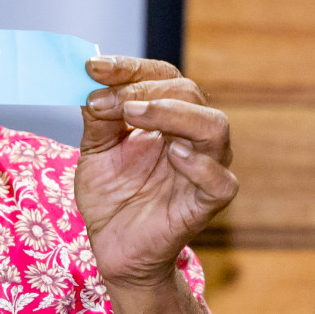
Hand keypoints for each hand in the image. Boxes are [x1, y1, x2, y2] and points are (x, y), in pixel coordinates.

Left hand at [74, 56, 237, 289]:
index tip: (93, 67)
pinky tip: (173, 154)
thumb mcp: (94, 150)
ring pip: (214, 127)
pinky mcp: (206, 204)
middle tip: (107, 101)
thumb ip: (97, 118)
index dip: (129, 67)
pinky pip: (222, 182)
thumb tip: (92, 83)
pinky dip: (201, 166)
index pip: (162, 76)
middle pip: (188, 93)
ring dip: (173, 114)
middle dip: (143, 90)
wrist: (112, 247)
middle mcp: (190, 136)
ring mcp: (203, 169)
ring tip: (134, 115)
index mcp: (166, 117)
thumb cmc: (111, 195)